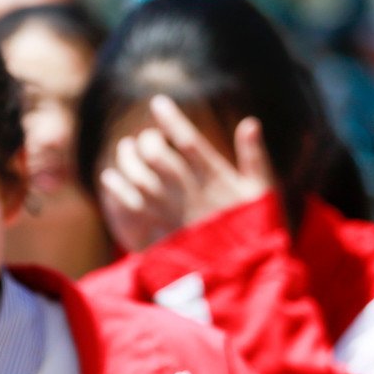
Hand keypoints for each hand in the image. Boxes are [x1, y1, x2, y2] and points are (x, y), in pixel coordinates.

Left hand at [98, 95, 274, 252]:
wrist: (241, 271)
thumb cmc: (256, 227)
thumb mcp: (263, 190)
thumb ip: (255, 156)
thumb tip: (250, 122)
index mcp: (217, 179)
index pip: (190, 141)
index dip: (172, 120)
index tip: (158, 102)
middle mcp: (190, 193)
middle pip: (159, 158)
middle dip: (147, 140)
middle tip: (146, 135)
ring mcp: (173, 212)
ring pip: (140, 179)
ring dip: (127, 160)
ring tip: (124, 148)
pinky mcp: (160, 230)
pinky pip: (131, 207)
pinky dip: (117, 189)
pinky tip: (110, 177)